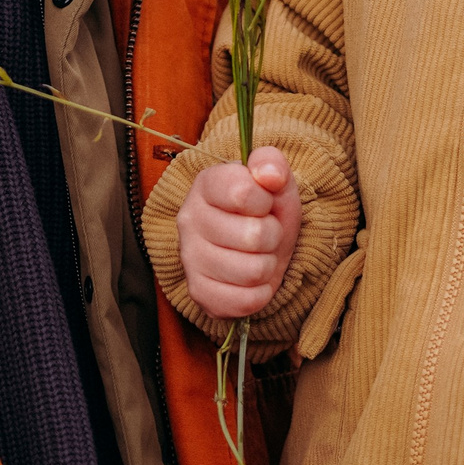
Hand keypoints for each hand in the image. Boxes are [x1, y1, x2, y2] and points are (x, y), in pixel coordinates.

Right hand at [176, 147, 301, 319]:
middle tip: (264, 232)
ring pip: (253, 271)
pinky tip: (251, 279)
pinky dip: (260, 292)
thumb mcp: (274, 180)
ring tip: (258, 254)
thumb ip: (271, 163)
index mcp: (205, 185)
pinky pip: (247, 301)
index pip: (243, 192)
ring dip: (268, 265)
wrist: (256, 245)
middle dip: (272, 236)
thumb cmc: (264, 209)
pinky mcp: (199, 293)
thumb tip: (270, 175)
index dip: (265, 200)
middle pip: (254, 236)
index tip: (263, 202)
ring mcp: (190, 259)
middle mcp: (189, 220)